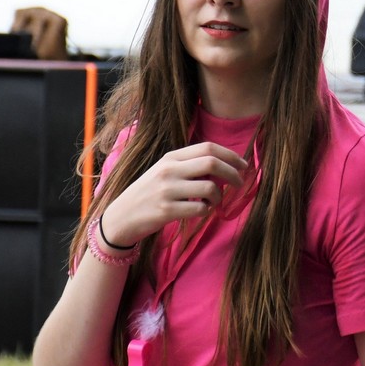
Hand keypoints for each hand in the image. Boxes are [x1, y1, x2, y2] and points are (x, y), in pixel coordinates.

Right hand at [100, 142, 246, 245]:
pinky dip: (207, 211)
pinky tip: (201, 211)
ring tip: (213, 201)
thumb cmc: (149, 193)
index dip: (231, 155)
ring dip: (219, 197)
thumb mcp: (164, 172)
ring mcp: (167, 190)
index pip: (208, 147)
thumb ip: (189, 166)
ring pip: (210, 188)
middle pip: (212, 163)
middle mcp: (168, 170)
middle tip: (239, 183)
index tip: (243, 165)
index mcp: (170, 157)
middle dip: (233, 173)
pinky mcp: (166, 210)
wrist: (121, 217)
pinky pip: (200, 209)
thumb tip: (224, 166)